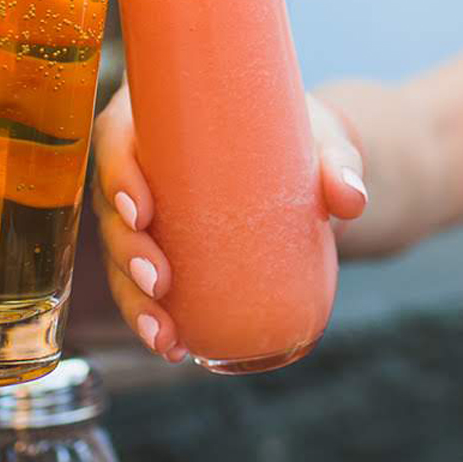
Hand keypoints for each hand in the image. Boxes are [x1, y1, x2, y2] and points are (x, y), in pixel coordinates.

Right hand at [90, 87, 368, 360]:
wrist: (309, 168)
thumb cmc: (302, 136)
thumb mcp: (323, 141)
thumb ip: (340, 161)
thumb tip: (351, 198)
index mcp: (158, 114)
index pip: (115, 138)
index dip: (117, 176)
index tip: (142, 210)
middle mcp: (141, 162)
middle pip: (112, 206)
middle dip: (127, 250)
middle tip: (159, 282)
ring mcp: (147, 210)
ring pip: (120, 256)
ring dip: (133, 300)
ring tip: (165, 336)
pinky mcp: (162, 248)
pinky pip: (142, 284)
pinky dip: (150, 317)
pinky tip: (172, 347)